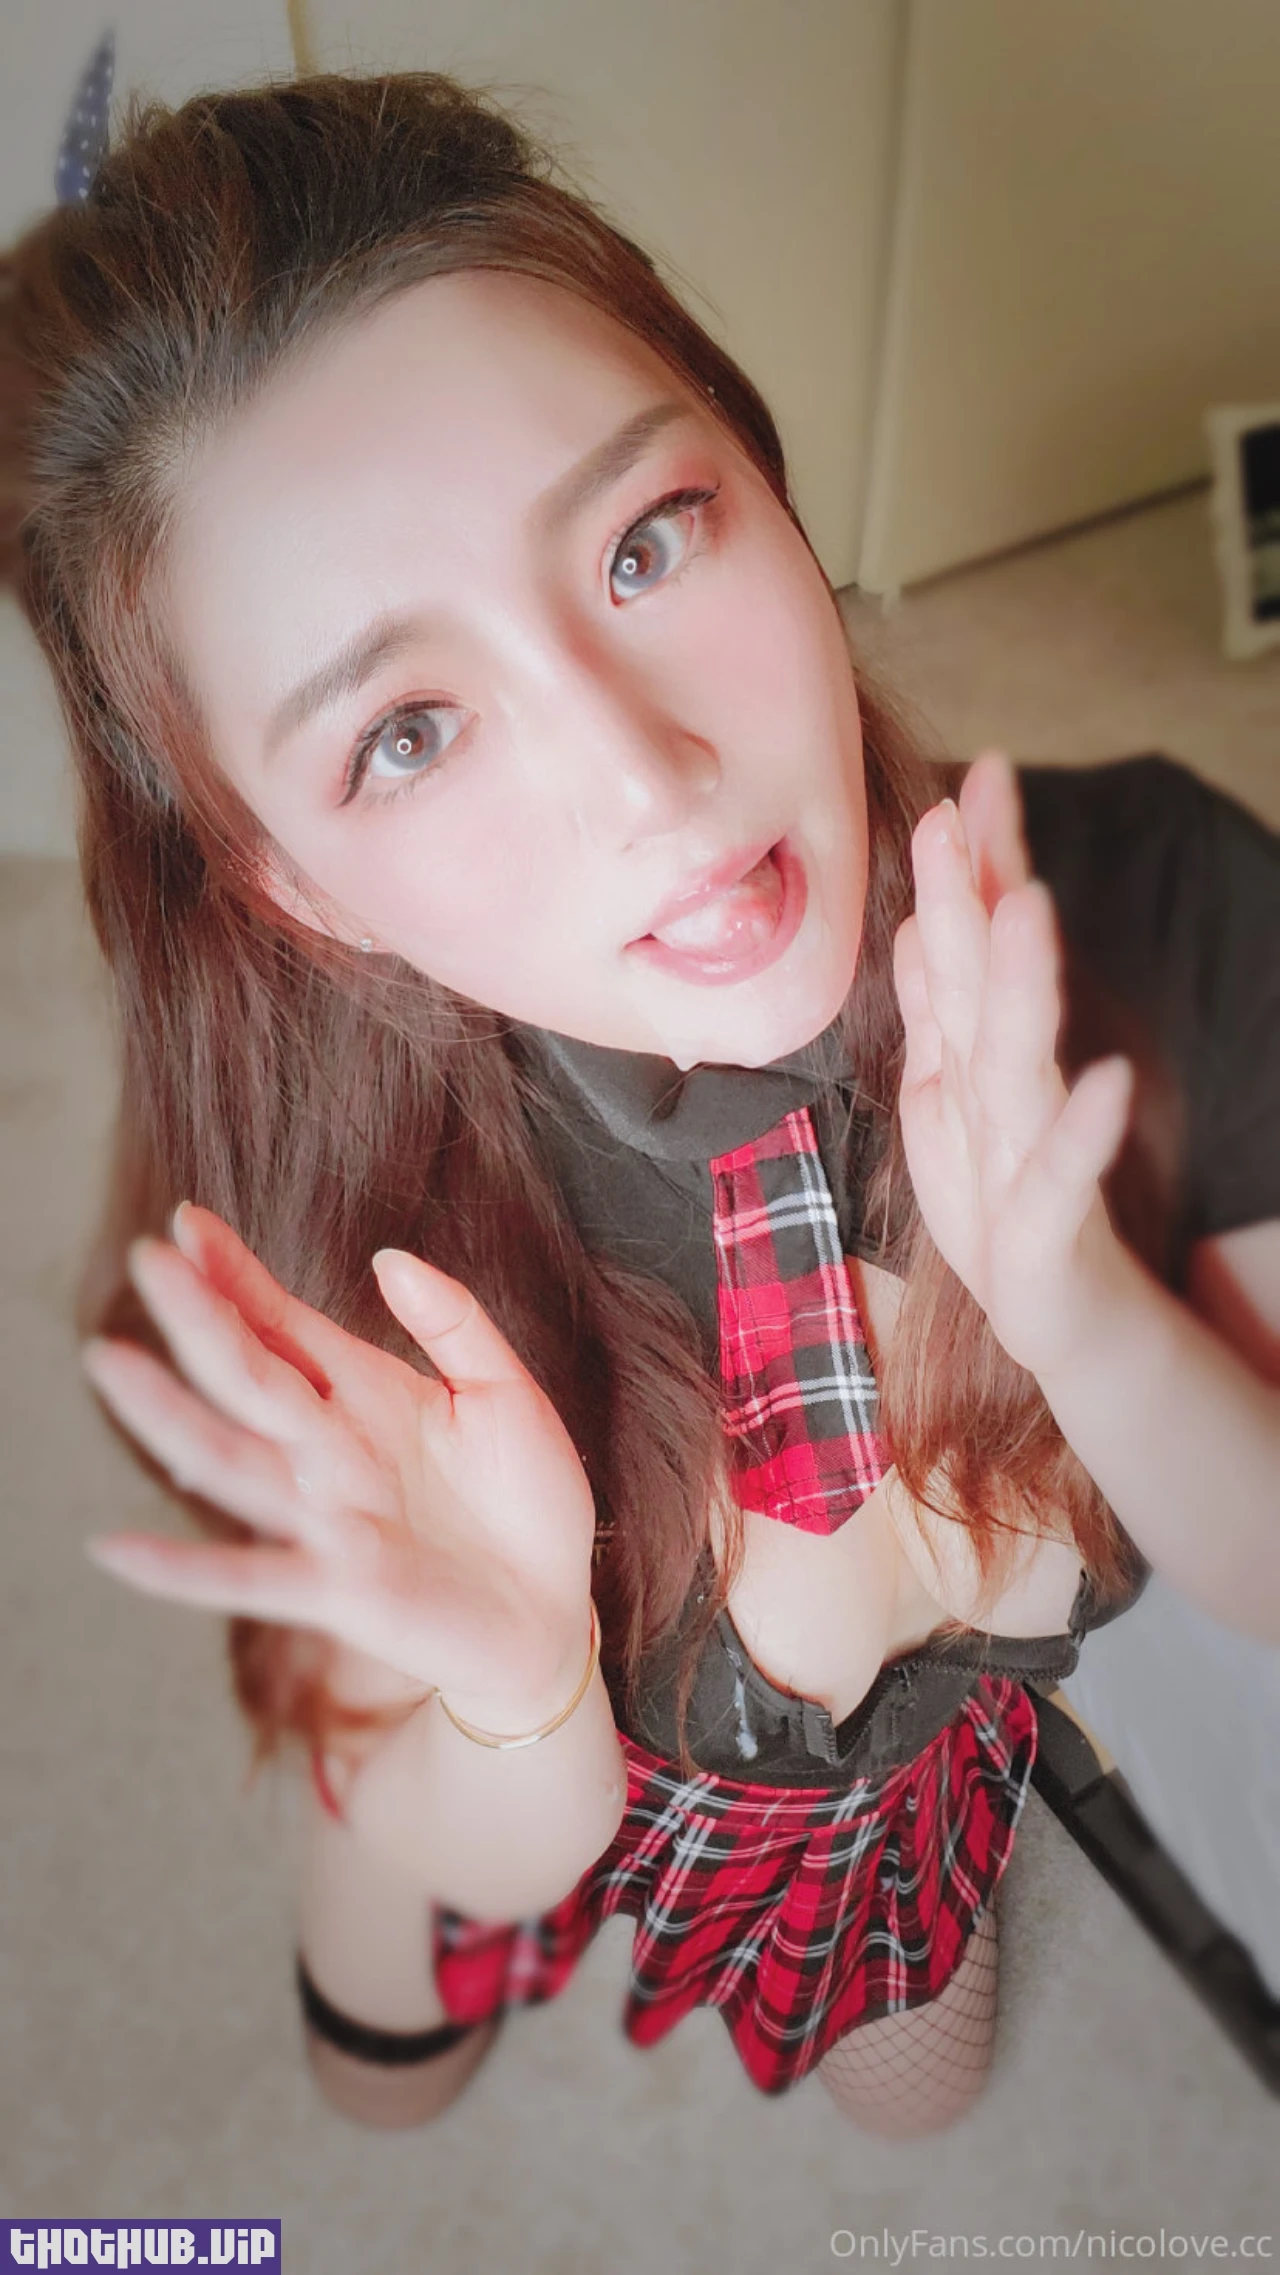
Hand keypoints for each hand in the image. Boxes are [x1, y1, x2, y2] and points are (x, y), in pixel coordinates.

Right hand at [81, 1206, 597, 1716]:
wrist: (551, 1612)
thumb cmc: (528, 1502)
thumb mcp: (507, 1394)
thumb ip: (454, 1323)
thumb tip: (388, 1257)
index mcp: (366, 1395)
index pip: (282, 1324)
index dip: (236, 1274)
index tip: (187, 1222)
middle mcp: (329, 1451)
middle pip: (248, 1375)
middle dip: (200, 1318)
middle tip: (146, 1258)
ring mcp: (324, 1519)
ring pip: (230, 1460)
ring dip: (167, 1415)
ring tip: (109, 1363)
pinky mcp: (335, 1590)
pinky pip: (247, 1578)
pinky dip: (181, 1569)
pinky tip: (115, 1547)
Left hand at [892, 752, 1133, 1378]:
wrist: (1057, 1314)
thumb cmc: (998, 1200)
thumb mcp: (948, 1098)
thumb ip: (942, 1010)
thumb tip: (916, 924)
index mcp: (976, 1054)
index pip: (968, 947)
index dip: (969, 869)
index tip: (968, 778)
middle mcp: (1010, 1086)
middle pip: (989, 980)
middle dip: (980, 891)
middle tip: (976, 801)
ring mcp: (1031, 1149)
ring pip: (1022, 1058)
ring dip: (1025, 982)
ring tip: (1029, 905)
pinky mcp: (1047, 1222)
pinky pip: (1062, 1173)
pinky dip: (1083, 1130)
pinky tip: (1108, 1082)